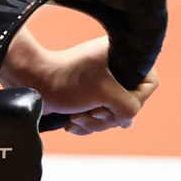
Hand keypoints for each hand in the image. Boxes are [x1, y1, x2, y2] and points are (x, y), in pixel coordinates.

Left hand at [3, 36, 156, 136]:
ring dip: (94, 123)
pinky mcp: (90, 97)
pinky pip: (99, 119)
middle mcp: (116, 68)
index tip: (111, 103)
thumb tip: (129, 118)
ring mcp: (103, 84)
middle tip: (91, 112)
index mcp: (124, 56)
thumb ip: (128, 106)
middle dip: (108, 115)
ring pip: (114, 115)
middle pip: (130, 104)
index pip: (148, 84)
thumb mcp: (104, 93)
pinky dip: (86, 125)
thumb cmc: (66, 81)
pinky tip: (71, 122)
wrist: (32, 84)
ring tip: (75, 118)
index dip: (134, 100)